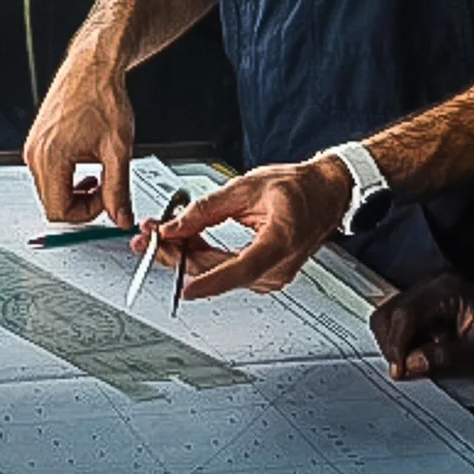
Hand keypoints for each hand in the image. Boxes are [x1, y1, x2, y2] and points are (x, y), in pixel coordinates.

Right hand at [21, 39, 135, 226]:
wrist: (93, 66)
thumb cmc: (102, 96)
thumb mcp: (117, 149)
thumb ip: (118, 189)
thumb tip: (120, 217)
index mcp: (50, 157)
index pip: (59, 212)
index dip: (87, 213)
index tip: (107, 201)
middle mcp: (35, 154)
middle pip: (52, 203)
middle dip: (82, 202)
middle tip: (106, 186)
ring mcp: (34, 147)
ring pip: (51, 189)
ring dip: (76, 189)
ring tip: (99, 171)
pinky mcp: (37, 141)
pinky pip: (49, 172)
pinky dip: (69, 175)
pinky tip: (87, 161)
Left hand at [135, 157, 352, 300]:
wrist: (324, 194)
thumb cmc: (297, 188)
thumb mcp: (246, 187)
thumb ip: (206, 208)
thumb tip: (174, 226)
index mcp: (280, 241)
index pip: (240, 269)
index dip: (209, 281)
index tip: (182, 286)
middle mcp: (277, 267)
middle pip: (218, 271)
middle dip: (178, 255)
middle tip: (149, 238)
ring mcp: (270, 276)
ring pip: (217, 272)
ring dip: (186, 254)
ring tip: (162, 234)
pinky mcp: (262, 276)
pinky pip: (225, 270)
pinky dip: (202, 256)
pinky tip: (185, 241)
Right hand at [370, 273, 473, 380]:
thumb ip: (446, 358)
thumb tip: (411, 364)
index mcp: (447, 290)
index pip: (406, 312)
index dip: (397, 343)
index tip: (398, 369)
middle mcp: (431, 286)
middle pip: (390, 312)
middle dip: (391, 344)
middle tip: (403, 371)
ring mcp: (424, 296)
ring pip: (388, 318)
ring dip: (393, 344)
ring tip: (411, 365)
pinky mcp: (421, 309)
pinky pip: (397, 325)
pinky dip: (400, 344)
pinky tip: (416, 357)